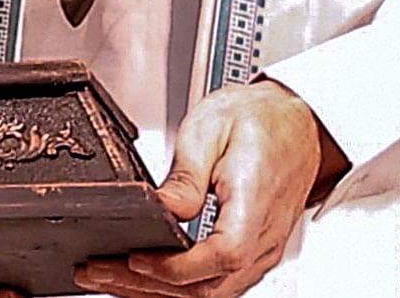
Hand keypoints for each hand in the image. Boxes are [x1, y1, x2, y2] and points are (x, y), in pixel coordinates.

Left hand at [75, 79, 345, 297]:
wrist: (298, 122)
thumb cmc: (261, 120)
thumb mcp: (211, 129)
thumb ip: (185, 175)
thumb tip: (160, 208)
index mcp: (254, 203)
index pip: (222, 256)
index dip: (176, 267)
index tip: (136, 259)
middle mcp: (263, 237)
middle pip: (211, 287)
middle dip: (150, 287)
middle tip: (101, 272)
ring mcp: (261, 249)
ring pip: (213, 293)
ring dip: (161, 292)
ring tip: (112, 278)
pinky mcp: (253, 251)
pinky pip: (218, 282)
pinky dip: (180, 286)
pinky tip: (148, 279)